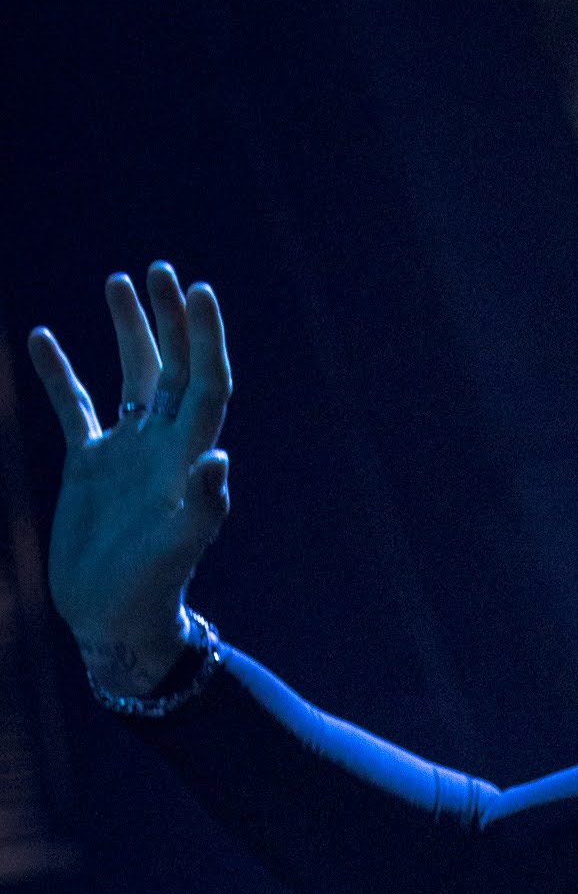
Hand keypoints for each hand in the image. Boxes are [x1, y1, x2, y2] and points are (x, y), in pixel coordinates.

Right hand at [26, 263, 232, 693]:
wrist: (115, 622)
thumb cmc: (150, 592)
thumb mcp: (175, 551)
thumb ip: (202, 508)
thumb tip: (218, 457)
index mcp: (185, 460)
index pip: (206, 386)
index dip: (205, 340)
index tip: (199, 292)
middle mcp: (161, 448)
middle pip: (175, 370)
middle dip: (171, 321)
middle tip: (163, 271)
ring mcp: (126, 454)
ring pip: (131, 378)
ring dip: (129, 332)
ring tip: (120, 280)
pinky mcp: (90, 467)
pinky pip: (76, 407)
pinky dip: (61, 374)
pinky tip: (42, 336)